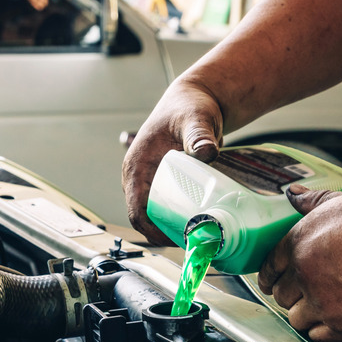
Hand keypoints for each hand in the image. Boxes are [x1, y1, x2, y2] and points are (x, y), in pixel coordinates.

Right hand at [122, 81, 223, 244]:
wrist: (197, 99)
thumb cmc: (189, 106)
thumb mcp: (195, 119)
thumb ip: (199, 135)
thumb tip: (205, 151)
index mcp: (136, 166)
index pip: (136, 211)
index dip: (153, 232)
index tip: (177, 240)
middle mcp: (139, 178)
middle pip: (146, 219)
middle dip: (167, 234)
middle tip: (196, 242)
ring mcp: (152, 182)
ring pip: (157, 216)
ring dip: (174, 228)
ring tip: (200, 237)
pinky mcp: (165, 184)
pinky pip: (168, 208)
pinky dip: (181, 218)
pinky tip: (201, 224)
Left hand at [258, 184, 341, 341]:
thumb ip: (316, 201)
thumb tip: (293, 195)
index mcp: (303, 239)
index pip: (270, 263)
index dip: (272, 272)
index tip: (275, 278)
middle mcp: (307, 272)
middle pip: (280, 292)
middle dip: (291, 291)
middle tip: (308, 289)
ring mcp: (323, 303)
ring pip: (295, 318)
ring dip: (306, 313)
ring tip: (325, 304)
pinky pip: (317, 337)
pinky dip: (323, 330)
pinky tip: (338, 318)